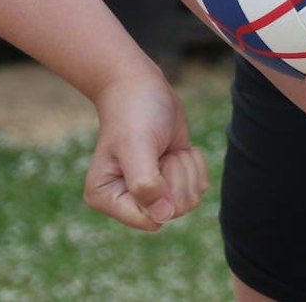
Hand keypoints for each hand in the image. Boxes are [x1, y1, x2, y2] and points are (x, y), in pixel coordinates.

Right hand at [83, 67, 209, 230]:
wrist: (141, 85)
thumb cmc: (133, 112)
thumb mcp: (137, 145)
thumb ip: (146, 184)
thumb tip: (163, 217)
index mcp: (106, 198)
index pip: (148, 219)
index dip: (163, 193)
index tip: (156, 162)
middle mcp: (127, 201)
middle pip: (173, 212)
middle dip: (177, 176)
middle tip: (161, 152)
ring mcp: (150, 194)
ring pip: (189, 202)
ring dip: (185, 168)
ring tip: (165, 149)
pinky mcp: (170, 182)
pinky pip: (198, 189)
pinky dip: (194, 165)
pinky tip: (176, 149)